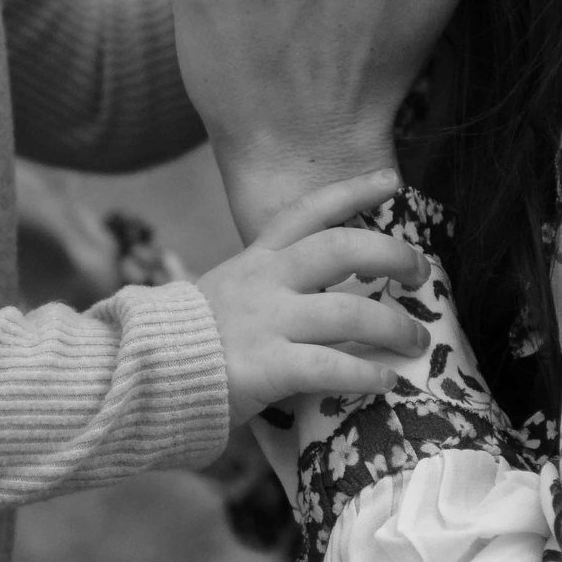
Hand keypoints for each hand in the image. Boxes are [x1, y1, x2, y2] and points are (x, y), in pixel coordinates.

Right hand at [194, 174, 429, 427]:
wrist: (141, 374)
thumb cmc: (191, 339)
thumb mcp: (228, 291)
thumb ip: (271, 285)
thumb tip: (325, 290)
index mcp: (256, 258)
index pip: (308, 212)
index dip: (353, 191)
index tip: (392, 180)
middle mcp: (265, 282)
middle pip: (342, 249)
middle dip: (391, 256)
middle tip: (420, 272)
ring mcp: (266, 323)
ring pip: (349, 313)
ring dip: (394, 327)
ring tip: (417, 342)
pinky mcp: (266, 367)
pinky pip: (330, 368)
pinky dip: (367, 374)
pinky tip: (387, 382)